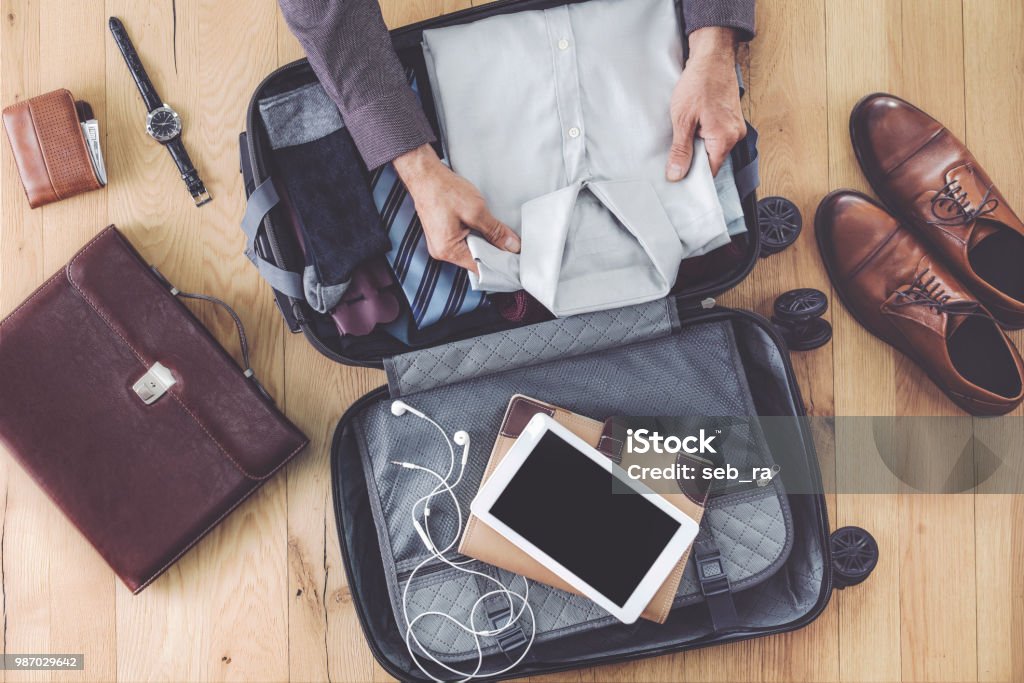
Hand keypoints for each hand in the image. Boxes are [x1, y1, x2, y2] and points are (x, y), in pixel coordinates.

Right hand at [393, 144, 519, 273]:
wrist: (424, 174)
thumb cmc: (444, 190)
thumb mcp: (476, 210)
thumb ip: (495, 231)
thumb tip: (512, 246)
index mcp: (448, 250)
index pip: (480, 268)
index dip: (499, 265)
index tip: (515, 259)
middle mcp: (442, 251)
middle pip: (476, 261)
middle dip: (494, 252)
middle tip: (511, 243)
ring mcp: (440, 243)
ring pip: (471, 250)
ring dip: (485, 242)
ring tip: (496, 232)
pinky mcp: (442, 234)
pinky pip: (464, 242)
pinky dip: (476, 236)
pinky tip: (483, 226)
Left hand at [666, 27, 745, 180]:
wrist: (713, 56)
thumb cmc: (699, 82)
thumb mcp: (682, 119)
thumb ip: (681, 150)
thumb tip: (677, 174)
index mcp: (724, 139)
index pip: (710, 172)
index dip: (693, 176)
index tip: (677, 176)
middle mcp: (735, 135)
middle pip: (712, 161)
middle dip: (694, 160)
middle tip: (676, 152)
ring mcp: (735, 127)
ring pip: (714, 148)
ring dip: (698, 145)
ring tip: (686, 132)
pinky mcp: (732, 119)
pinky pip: (717, 136)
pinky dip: (704, 135)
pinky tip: (693, 125)